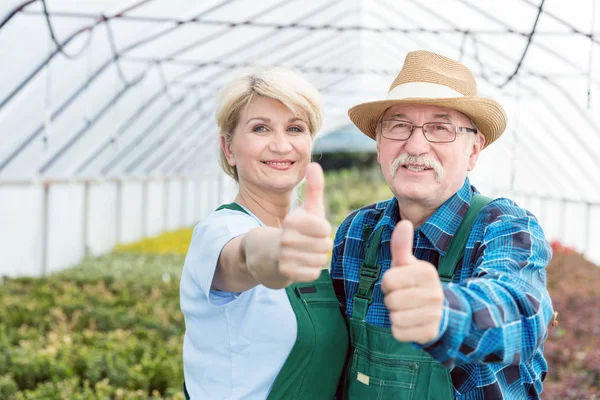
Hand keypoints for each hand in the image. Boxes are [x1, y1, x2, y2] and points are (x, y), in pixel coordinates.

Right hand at [277, 162, 331, 283]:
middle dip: (321, 245)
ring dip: (316, 258)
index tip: (314, 229)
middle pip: (325, 246)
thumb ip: (314, 187)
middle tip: (309, 243)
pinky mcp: (285, 273)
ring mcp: (284, 257)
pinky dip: (311, 270)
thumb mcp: (305, 208)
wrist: (269, 254)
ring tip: (304, 253)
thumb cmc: (295, 229)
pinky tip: (300, 264)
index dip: (323, 230)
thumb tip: (314, 164)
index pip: (324, 229)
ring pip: (320, 260)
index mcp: (292, 220)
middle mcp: (286, 238)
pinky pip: (313, 273)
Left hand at [381, 220, 444, 343]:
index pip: (388, 280)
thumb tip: (404, 223)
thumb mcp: (407, 265)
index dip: (388, 283)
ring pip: (394, 317)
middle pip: (391, 300)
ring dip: (395, 315)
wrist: (440, 312)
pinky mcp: (429, 333)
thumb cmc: (415, 284)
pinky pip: (398, 332)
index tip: (399, 284)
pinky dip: (399, 329)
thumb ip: (401, 246)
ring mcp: (434, 314)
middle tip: (403, 298)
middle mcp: (434, 292)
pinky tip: (410, 323)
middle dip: (391, 300)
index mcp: (427, 272)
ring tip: (407, 310)